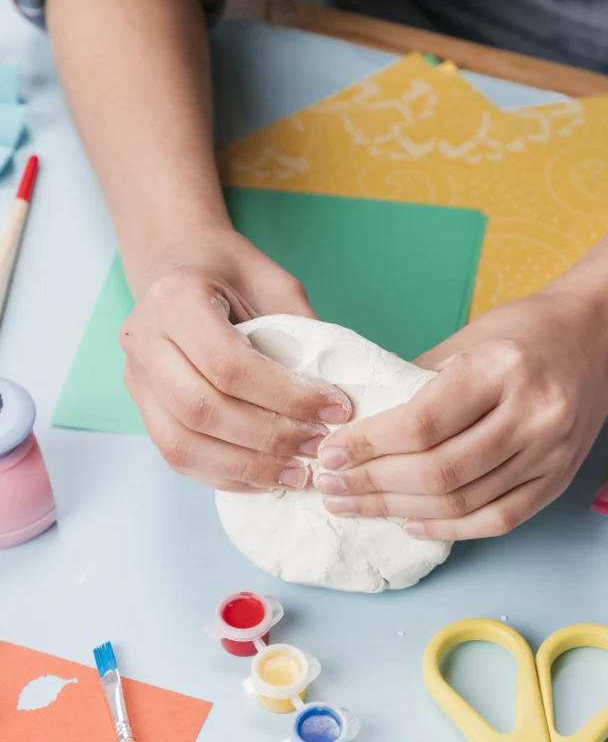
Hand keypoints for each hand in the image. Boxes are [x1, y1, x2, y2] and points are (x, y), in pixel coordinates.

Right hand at [121, 228, 350, 490]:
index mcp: (175, 300)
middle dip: (269, 438)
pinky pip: (177, 456)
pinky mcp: (140, 405)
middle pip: (202, 410)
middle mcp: (143, 340)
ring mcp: (135, 377)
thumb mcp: (271, 281)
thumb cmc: (227, 270)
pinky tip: (265, 478)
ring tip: (297, 474)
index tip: (335, 410)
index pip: (229, 365)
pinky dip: (225, 474)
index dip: (286, 396)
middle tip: (318, 447)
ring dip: (247, 467)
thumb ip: (301, 328)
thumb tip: (338, 391)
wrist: (174, 263)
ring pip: (183, 443)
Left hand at [315, 289, 607, 539]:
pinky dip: (448, 528)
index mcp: (502, 369)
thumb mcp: (466, 339)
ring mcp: (551, 453)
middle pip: (439, 471)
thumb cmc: (523, 333)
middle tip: (331, 489)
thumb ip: (414, 382)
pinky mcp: (558, 480)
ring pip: (463, 501)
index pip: (422, 423)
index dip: (368, 446)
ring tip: (355, 507)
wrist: (597, 341)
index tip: (330, 454)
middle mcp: (533, 413)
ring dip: (398, 511)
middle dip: (373, 484)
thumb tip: (354, 426)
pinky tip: (409, 524)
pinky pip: (497, 520)